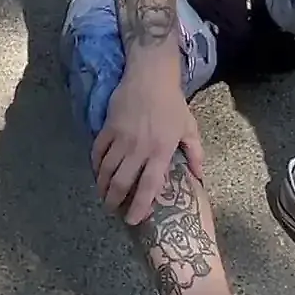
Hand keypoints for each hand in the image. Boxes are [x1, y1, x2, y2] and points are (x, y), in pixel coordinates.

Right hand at [91, 64, 205, 225]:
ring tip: (103, 195)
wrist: (150, 76)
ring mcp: (121, 138)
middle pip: (122, 182)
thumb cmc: (172, 103)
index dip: (139, 206)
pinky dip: (95, 164)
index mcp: (161, 152)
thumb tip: (199, 177)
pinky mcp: (108, 127)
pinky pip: (97, 151)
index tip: (133, 219)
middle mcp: (139, 149)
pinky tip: (97, 171)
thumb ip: (195, 154)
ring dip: (102, 186)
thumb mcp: (189, 127)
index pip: (148, 186)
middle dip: (114, 201)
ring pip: (106, 170)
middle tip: (113, 210)